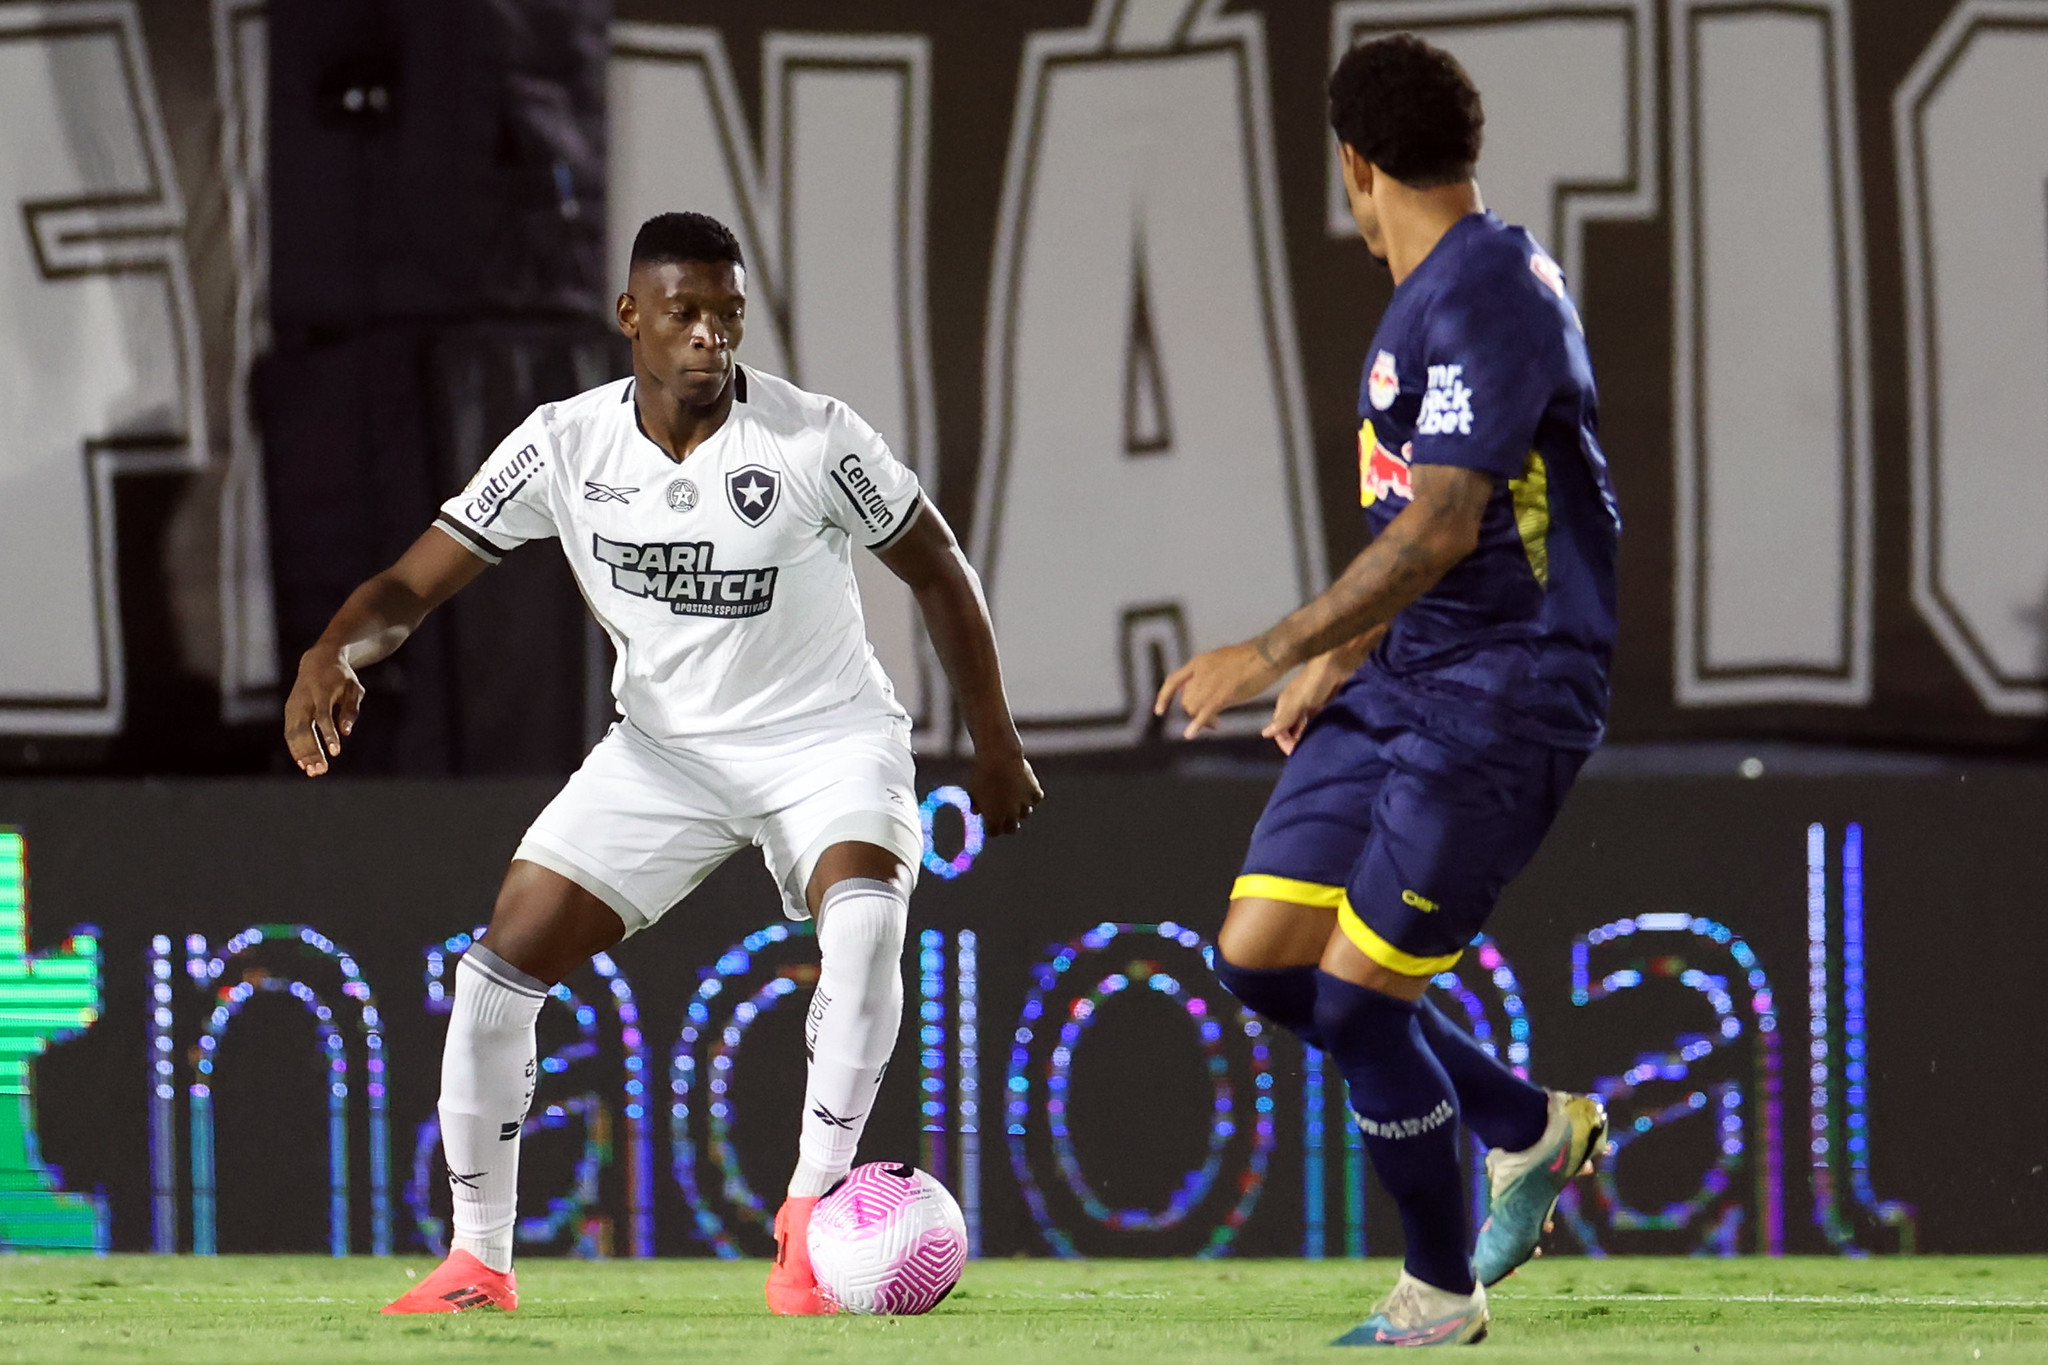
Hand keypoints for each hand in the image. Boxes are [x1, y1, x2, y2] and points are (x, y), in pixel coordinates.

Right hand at [284, 649, 365, 775]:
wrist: (318, 660)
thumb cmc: (341, 677)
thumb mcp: (353, 688)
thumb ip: (351, 709)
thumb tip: (346, 732)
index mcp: (321, 692)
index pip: (323, 716)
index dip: (328, 735)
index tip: (336, 752)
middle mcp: (303, 700)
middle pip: (304, 729)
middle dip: (312, 751)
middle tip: (321, 770)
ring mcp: (293, 706)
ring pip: (293, 734)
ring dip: (302, 754)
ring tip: (314, 772)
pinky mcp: (289, 712)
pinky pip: (289, 733)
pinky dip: (295, 749)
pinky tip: (304, 763)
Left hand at [967, 744, 1041, 835]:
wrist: (999, 757)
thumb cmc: (982, 773)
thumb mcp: (974, 789)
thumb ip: (976, 804)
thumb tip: (976, 812)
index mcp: (993, 818)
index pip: (994, 832)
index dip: (991, 827)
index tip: (990, 821)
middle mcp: (1010, 815)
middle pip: (1011, 829)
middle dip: (1008, 823)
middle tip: (1005, 815)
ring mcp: (1024, 805)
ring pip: (1025, 814)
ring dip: (1020, 808)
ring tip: (1014, 796)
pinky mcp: (1034, 792)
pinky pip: (1036, 799)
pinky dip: (1032, 795)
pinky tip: (1026, 787)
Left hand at [1153, 641, 1283, 739]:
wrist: (1268, 654)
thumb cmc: (1253, 658)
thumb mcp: (1223, 661)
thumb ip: (1211, 672)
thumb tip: (1207, 685)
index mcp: (1200, 662)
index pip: (1173, 681)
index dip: (1164, 697)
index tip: (1159, 711)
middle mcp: (1200, 672)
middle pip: (1186, 700)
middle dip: (1193, 713)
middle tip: (1211, 721)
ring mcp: (1210, 682)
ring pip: (1193, 708)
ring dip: (1201, 720)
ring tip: (1215, 723)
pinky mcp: (1223, 693)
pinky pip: (1203, 712)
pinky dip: (1196, 725)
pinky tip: (1190, 734)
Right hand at [1262, 652, 1349, 754]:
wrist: (1339, 661)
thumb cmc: (1316, 681)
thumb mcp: (1298, 702)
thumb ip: (1283, 718)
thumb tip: (1264, 734)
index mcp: (1285, 705)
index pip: (1279, 729)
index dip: (1284, 743)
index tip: (1295, 754)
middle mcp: (1295, 705)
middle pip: (1291, 729)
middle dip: (1295, 742)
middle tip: (1306, 754)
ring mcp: (1309, 704)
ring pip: (1304, 725)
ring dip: (1307, 736)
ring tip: (1315, 748)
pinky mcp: (1323, 702)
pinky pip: (1317, 720)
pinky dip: (1318, 728)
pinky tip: (1324, 735)